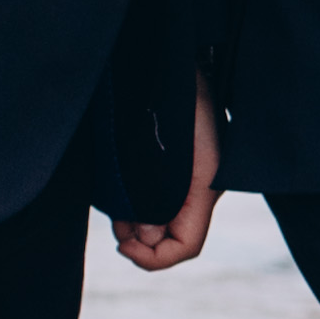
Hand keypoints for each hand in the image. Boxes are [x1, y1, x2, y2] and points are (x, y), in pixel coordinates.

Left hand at [114, 82, 220, 269]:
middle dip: (141, 240)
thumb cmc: (174, 97)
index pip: (186, 246)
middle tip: (114, 225)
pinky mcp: (175, 170)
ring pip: (163, 223)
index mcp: (205, 188)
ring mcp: (190, 181)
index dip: (153, 258)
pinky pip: (158, 203)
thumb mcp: (161, 150)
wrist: (178, 60)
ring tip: (115, 211)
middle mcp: (201, 190)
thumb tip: (143, 234)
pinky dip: (137, 207)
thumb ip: (153, 197)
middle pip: (173, 238)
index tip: (121, 243)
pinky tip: (121, 196)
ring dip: (136, 224)